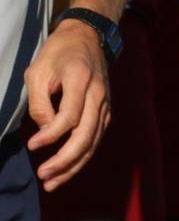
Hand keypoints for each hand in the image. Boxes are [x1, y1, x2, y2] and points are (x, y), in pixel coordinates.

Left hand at [25, 21, 109, 191]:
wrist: (88, 38)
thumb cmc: (58, 53)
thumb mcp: (38, 71)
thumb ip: (40, 102)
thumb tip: (44, 132)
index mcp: (81, 80)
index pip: (70, 115)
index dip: (51, 134)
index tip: (32, 145)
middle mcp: (98, 94)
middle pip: (86, 134)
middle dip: (65, 160)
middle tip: (43, 176)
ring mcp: (105, 104)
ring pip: (93, 141)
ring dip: (73, 165)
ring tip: (51, 182)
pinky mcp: (105, 111)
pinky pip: (95, 138)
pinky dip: (82, 156)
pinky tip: (66, 169)